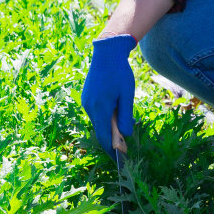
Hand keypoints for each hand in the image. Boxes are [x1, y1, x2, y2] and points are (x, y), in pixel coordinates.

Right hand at [80, 34, 135, 156]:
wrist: (106, 53)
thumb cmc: (120, 73)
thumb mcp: (127, 95)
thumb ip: (125, 116)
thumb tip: (125, 135)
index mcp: (100, 108)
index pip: (104, 136)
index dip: (111, 150)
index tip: (119, 160)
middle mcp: (89, 107)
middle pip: (100, 130)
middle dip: (112, 139)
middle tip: (124, 147)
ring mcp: (86, 102)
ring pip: (98, 121)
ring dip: (109, 127)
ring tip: (123, 127)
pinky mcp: (86, 98)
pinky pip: (96, 113)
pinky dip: (105, 117)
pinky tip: (116, 114)